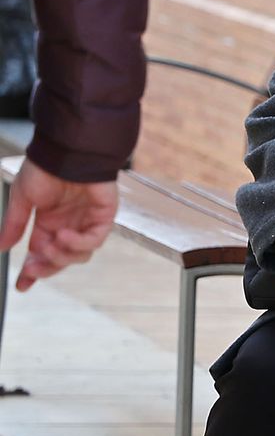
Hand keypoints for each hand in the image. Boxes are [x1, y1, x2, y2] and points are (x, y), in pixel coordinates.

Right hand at [0, 159, 118, 290]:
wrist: (66, 151)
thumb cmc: (45, 168)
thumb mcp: (22, 199)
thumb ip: (15, 225)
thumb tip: (1, 247)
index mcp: (49, 222)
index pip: (41, 253)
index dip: (33, 270)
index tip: (22, 285)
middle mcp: (69, 224)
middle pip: (61, 258)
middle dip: (46, 267)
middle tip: (32, 270)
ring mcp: (87, 221)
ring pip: (80, 254)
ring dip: (61, 255)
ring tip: (48, 245)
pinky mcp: (104, 215)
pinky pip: (95, 239)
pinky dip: (79, 242)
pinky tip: (64, 235)